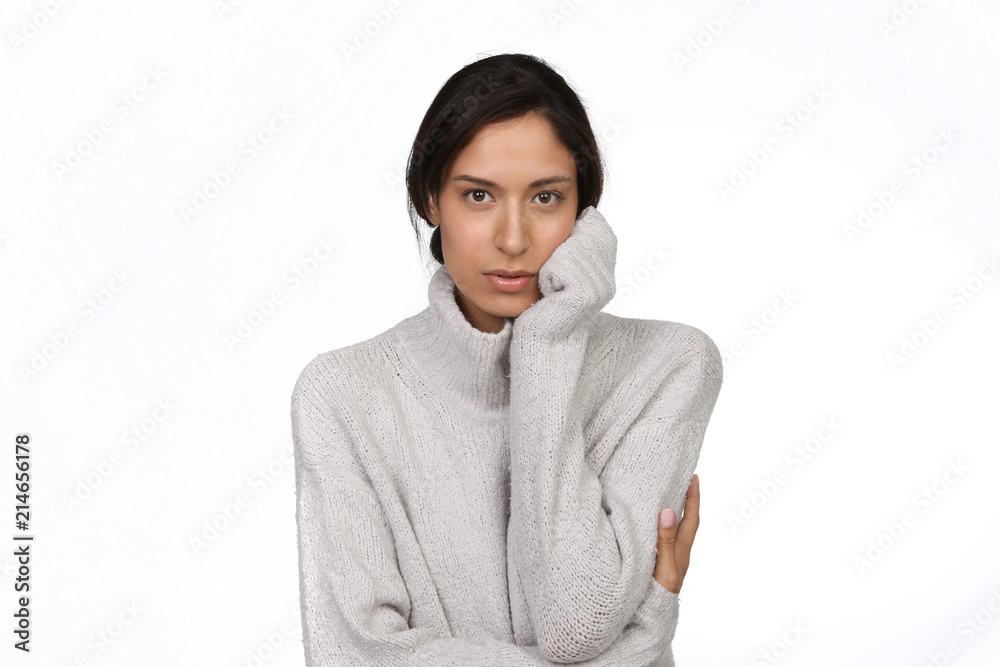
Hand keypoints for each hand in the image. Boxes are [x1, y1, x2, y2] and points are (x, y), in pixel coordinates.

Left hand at [514, 205, 617, 336]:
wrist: (537, 346)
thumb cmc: (540, 309)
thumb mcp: (558, 271)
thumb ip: (576, 244)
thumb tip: (588, 212)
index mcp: (605, 269)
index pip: (593, 222)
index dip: (569, 232)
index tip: (558, 266)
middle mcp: (608, 279)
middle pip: (580, 229)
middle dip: (558, 247)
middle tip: (551, 280)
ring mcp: (599, 287)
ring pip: (567, 244)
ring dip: (550, 262)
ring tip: (550, 289)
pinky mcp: (584, 295)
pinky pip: (559, 264)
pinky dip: (547, 276)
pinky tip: (548, 296)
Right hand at [653, 474, 699, 594]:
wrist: (651, 617)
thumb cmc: (659, 594)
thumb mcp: (664, 567)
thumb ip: (665, 541)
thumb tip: (670, 512)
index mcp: (681, 550)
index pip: (691, 518)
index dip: (693, 498)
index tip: (695, 478)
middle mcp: (678, 551)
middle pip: (686, 520)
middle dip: (687, 500)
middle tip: (684, 479)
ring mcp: (670, 557)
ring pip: (676, 529)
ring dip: (675, 511)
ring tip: (669, 493)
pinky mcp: (660, 562)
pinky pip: (664, 536)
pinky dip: (663, 524)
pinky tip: (653, 520)